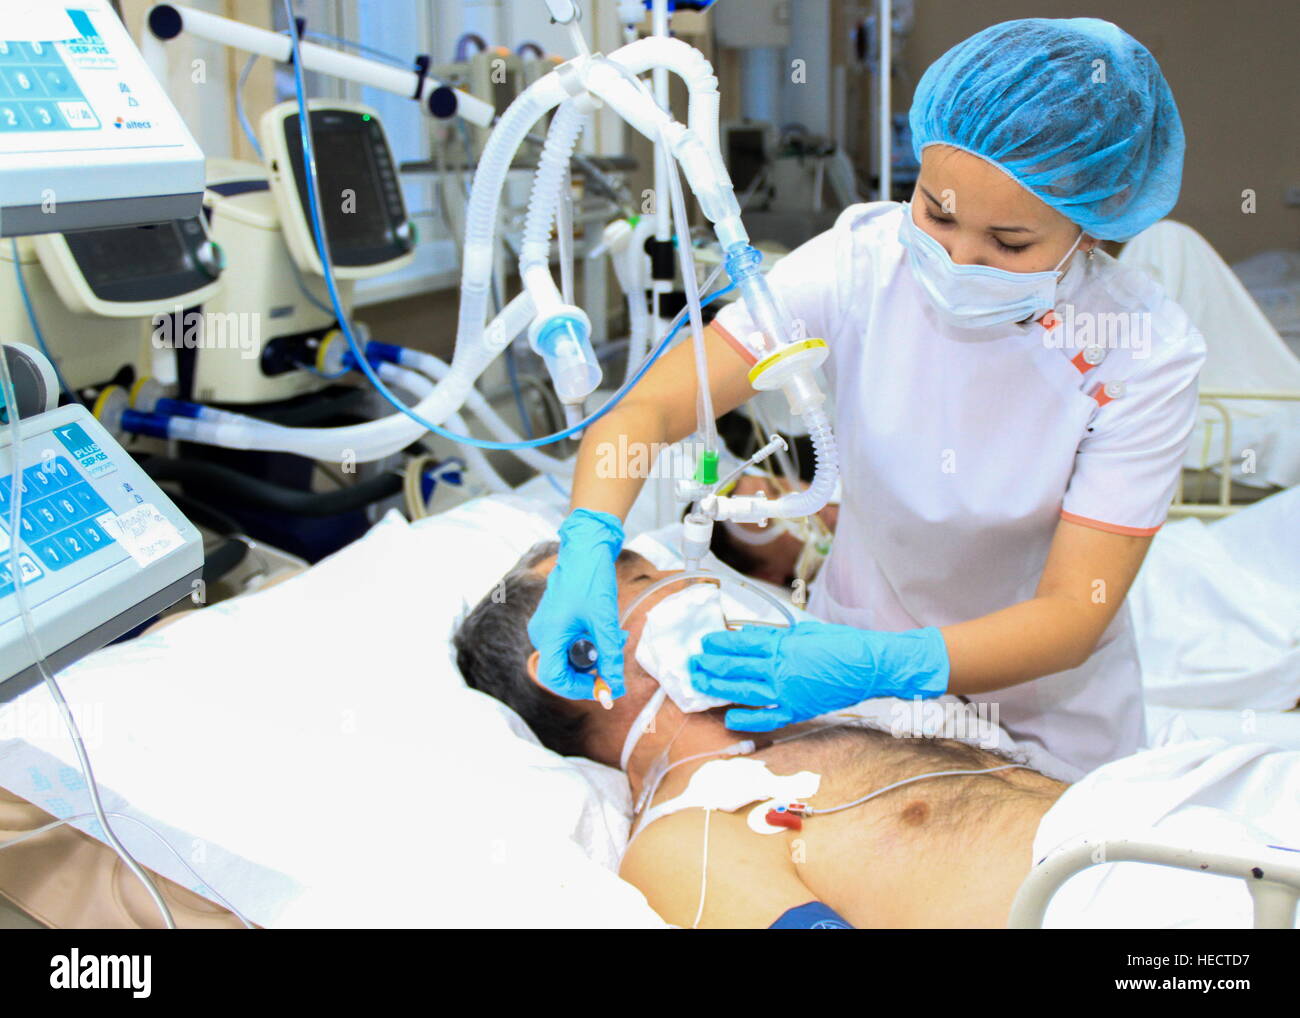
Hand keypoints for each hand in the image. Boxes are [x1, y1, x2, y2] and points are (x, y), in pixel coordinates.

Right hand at [527, 508, 628, 700]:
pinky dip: (588, 642)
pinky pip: (568, 642)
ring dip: (593, 655)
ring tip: (615, 639)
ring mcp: (545, 626)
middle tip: (614, 660)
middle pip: (562, 669)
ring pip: (568, 656)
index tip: (604, 685)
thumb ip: (610, 657)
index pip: (555, 678)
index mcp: (549, 634)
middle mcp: (541, 634)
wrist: (585, 548)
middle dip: (590, 670)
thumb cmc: (591, 580)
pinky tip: (604, 629)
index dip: (579, 688)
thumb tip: (615, 688)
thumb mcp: (605, 622)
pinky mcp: (553, 620)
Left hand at [688, 621, 948, 731]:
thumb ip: (777, 635)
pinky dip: (747, 719)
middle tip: (691, 664)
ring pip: (744, 691)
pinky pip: (768, 717)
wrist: (871, 666)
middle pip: (736, 667)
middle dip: (710, 665)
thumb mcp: (807, 631)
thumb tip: (749, 635)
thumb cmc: (843, 644)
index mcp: (784, 645)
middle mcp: (781, 668)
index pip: (742, 644)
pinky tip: (729, 718)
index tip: (704, 643)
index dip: (720, 644)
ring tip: (699, 684)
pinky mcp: (799, 709)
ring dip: (718, 687)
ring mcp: (788, 691)